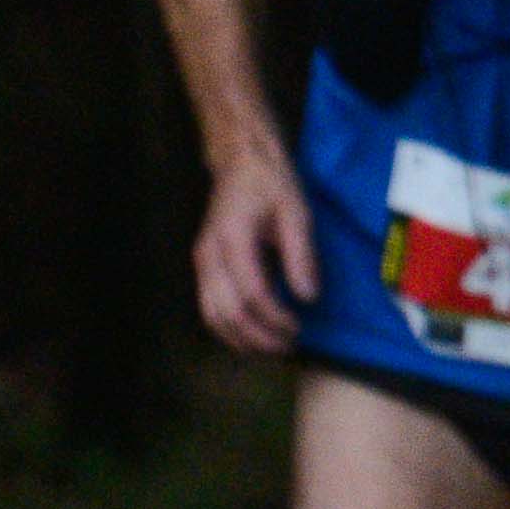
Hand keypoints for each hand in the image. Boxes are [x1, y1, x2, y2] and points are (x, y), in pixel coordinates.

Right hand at [189, 148, 316, 356]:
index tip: (299, 327)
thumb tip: (308, 297)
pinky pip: (208, 307)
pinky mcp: (203, 266)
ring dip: (242, 339)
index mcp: (233, 239)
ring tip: (271, 347)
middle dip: (259, 336)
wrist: (240, 161)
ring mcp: (202, 261)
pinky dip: (228, 328)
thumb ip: (301, 256)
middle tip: (289, 344)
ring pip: (212, 316)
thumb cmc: (270, 183)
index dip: (276, 318)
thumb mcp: (296, 213)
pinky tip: (251, 335)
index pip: (252, 294)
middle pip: (228, 313)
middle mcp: (210, 254)